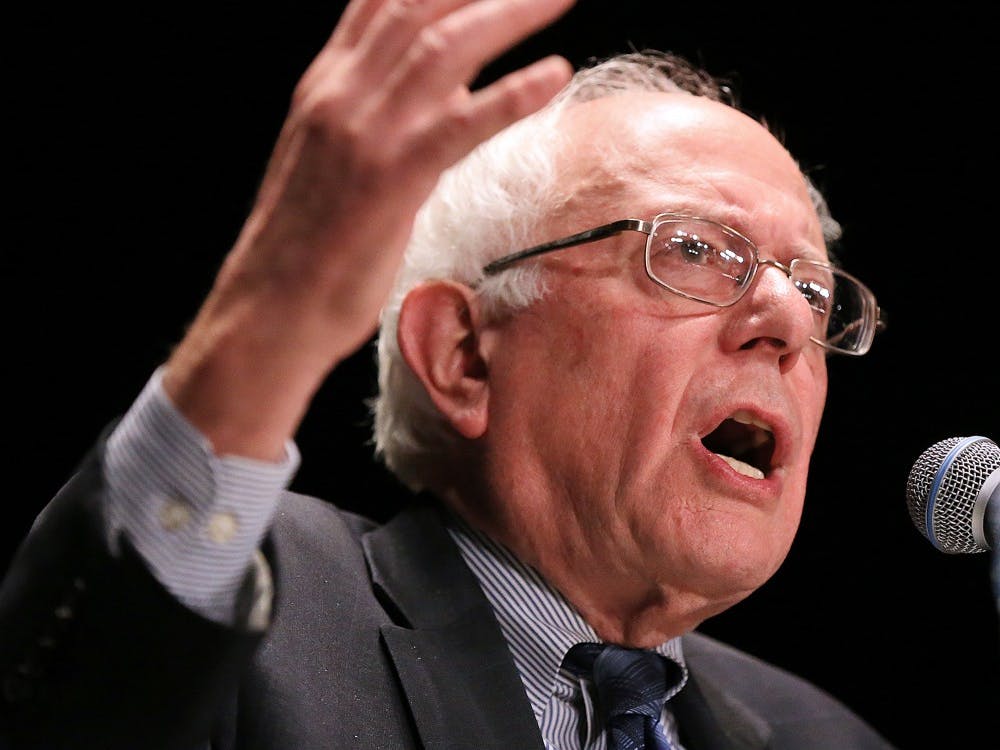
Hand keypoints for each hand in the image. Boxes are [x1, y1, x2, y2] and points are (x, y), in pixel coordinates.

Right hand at [163, 0, 574, 458]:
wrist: (270, 309)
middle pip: (420, 7)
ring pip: (443, 48)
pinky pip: (460, 123)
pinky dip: (511, 95)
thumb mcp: (340, 162)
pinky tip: (555, 74)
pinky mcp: (389, 179)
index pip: (382, 2)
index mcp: (326, 87)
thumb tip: (449, 92)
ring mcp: (364, 133)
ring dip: (511, 13)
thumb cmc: (308, 247)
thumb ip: (386, 116)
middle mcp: (341, 94)